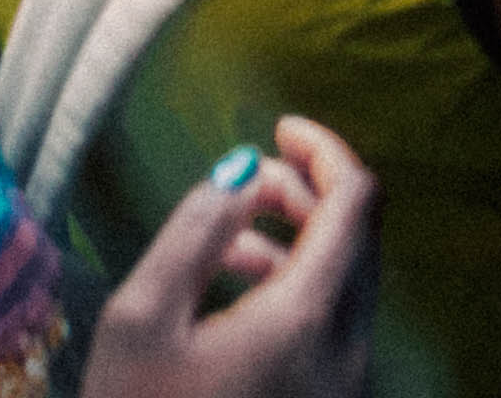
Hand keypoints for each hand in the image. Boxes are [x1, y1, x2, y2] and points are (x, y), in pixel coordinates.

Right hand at [88, 118, 382, 397]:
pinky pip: (336, 329)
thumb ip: (198, 226)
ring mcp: (347, 388)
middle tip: (250, 180)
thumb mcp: (141, 315)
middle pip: (360, 241)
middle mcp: (348, 353)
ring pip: (349, 286)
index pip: (356, 201)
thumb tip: (246, 171)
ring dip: (303, 243)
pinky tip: (241, 297)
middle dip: (310, 194)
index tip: (278, 128)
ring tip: (231, 241)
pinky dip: (303, 291)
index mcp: (309, 319)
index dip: (323, 150)